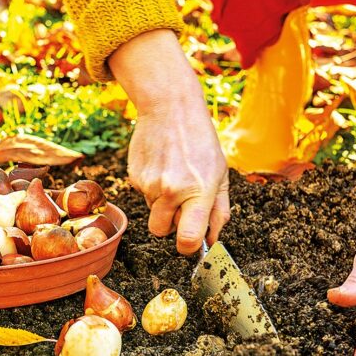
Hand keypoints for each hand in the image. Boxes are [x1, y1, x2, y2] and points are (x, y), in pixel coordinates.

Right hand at [109, 30, 229, 253]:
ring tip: (174, 174)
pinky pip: (144, 195)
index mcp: (199, 191)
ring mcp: (150, 184)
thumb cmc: (201, 141)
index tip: (191, 242)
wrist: (170, 108)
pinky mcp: (135, 176)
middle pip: (161, 232)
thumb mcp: (220, 174)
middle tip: (182, 204)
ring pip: (153, 212)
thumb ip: (219, 211)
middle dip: (170, 225)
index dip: (189, 247)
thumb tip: (212, 241)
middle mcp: (172, 190)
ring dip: (163, 203)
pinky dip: (152, 187)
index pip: (188, 239)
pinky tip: (162, 165)